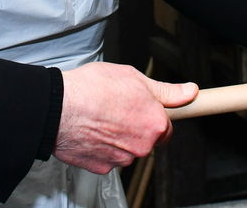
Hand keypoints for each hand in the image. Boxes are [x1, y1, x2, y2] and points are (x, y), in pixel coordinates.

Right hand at [54, 63, 197, 173]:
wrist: (57, 107)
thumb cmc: (92, 89)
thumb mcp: (135, 78)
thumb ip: (166, 91)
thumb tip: (190, 91)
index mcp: (154, 123)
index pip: (166, 126)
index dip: (154, 115)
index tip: (147, 111)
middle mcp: (142, 146)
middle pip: (146, 139)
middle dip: (135, 126)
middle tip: (117, 108)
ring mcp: (121, 159)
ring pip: (127, 149)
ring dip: (118, 137)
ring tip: (101, 117)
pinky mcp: (102, 168)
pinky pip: (108, 157)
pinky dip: (102, 147)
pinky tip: (92, 130)